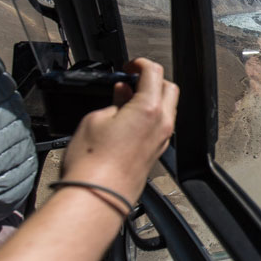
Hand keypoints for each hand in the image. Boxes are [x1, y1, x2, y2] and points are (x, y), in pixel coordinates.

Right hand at [61, 58, 178, 204]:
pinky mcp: (156, 152)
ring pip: (168, 108)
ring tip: (126, 99)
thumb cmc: (92, 163)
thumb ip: (115, 101)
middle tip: (130, 79)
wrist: (98, 197)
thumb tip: (122, 92)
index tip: (128, 66)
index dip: (139, 63)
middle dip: (152, 79)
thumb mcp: (95, 119)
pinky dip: (150, 115)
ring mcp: (162, 139)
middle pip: (169, 88)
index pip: (154, 72)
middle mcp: (162, 123)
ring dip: (152, 97)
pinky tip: (129, 118)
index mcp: (149, 108)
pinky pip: (161, 125)